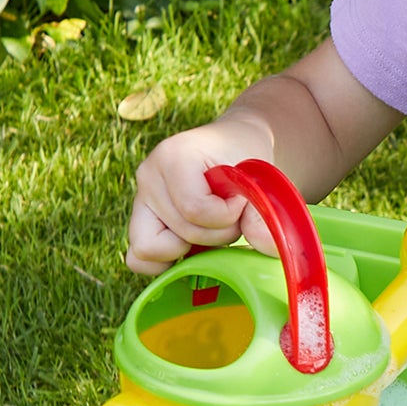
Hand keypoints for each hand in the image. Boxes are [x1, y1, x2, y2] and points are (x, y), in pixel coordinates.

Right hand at [126, 116, 277, 273]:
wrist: (231, 144)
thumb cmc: (245, 157)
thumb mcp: (259, 177)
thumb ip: (263, 215)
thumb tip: (268, 247)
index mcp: (173, 157)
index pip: (195, 210)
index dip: (228, 215)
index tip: (241, 197)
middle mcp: (149, 175)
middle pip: (182, 233)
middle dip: (218, 234)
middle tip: (232, 213)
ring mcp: (141, 198)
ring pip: (153, 250)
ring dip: (194, 248)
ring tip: (211, 226)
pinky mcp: (140, 219)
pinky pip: (138, 259)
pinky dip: (165, 261)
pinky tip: (191, 248)